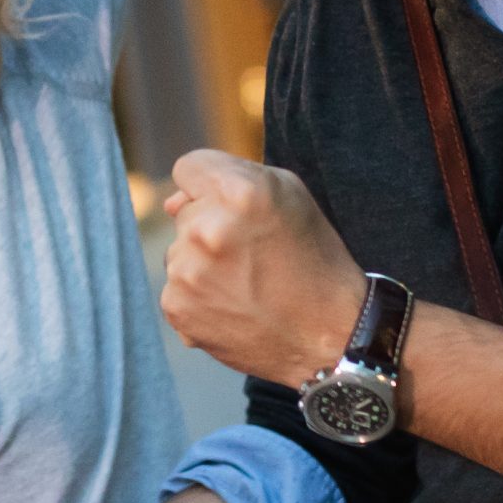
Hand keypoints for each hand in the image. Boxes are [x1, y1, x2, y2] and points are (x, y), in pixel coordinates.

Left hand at [161, 150, 367, 387]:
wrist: (331, 335)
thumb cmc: (314, 258)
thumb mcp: (290, 195)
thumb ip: (230, 177)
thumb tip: (171, 203)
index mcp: (239, 193)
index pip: (188, 168)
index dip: (210, 184)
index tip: (232, 207)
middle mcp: (206, 230)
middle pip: (184, 212)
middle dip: (211, 225)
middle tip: (253, 253)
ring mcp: (187, 273)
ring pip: (178, 252)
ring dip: (202, 262)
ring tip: (246, 284)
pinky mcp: (177, 308)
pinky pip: (176, 288)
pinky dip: (199, 297)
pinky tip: (235, 306)